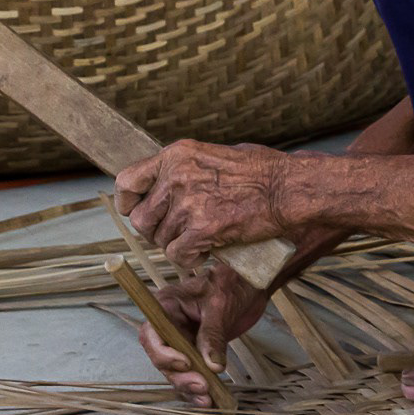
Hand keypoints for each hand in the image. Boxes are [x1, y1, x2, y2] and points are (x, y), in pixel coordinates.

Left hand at [114, 139, 290, 267]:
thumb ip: (182, 171)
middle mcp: (176, 177)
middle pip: (140, 220)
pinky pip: (178, 256)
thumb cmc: (259, 172)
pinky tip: (208, 251)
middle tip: (180, 233)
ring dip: (178, 246)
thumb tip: (160, 190)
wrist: (287, 188)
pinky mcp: (203, 229)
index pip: (126, 181)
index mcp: (176, 155)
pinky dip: (191, 259)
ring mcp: (188, 203)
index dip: (128, 203)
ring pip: (160, 241)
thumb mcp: (211, 156)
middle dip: (157, 232)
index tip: (138, 211)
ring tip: (203, 238)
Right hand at [137, 264, 268, 406]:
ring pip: (174, 371)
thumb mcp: (221, 306)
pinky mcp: (193, 352)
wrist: (249, 285)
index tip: (186, 363)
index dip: (163, 353)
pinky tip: (209, 401)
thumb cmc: (232, 284)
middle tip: (203, 386)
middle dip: (179, 376)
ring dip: (188, 387)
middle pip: (161, 358)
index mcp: (166, 306)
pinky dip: (197, 389)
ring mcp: (179, 340)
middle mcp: (168, 325)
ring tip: (208, 398)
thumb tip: (212, 366)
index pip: (151, 334)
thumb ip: (213, 335)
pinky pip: (189, 374)